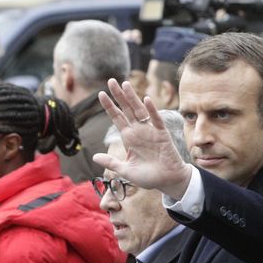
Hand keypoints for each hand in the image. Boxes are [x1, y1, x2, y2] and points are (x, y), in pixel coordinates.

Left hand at [93, 79, 191, 199]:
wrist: (168, 181)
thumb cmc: (148, 177)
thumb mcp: (126, 170)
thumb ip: (111, 162)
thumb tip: (94, 157)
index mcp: (129, 138)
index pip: (117, 118)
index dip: (109, 106)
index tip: (100, 94)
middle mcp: (138, 131)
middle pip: (127, 109)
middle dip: (119, 95)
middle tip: (111, 80)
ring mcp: (150, 131)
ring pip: (140, 110)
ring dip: (132, 98)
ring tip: (125, 84)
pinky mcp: (162, 134)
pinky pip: (156, 119)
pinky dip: (152, 110)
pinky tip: (146, 100)